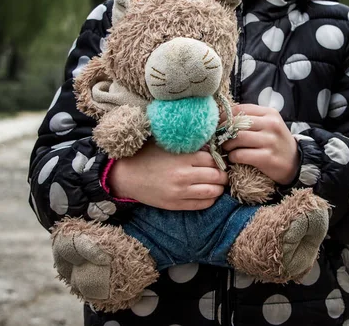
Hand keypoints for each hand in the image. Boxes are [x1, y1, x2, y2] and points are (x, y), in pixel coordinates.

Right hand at [108, 141, 228, 209]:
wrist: (126, 175)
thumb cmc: (147, 155)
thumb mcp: (168, 144)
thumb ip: (189, 145)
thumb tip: (212, 146)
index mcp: (182, 157)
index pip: (213, 160)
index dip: (219, 160)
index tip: (220, 161)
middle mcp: (183, 175)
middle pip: (216, 176)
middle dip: (223, 175)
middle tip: (223, 174)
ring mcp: (179, 192)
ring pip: (212, 192)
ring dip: (219, 188)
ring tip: (218, 184)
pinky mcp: (175, 204)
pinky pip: (201, 205)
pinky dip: (210, 200)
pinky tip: (209, 194)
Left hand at [221, 104, 299, 184]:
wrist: (296, 163)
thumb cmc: (277, 142)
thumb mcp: (269, 125)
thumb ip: (251, 119)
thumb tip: (224, 117)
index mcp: (270, 113)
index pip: (239, 109)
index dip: (224, 117)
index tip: (218, 125)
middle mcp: (271, 125)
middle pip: (236, 124)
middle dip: (223, 132)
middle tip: (220, 139)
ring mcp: (270, 141)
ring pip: (236, 139)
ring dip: (227, 145)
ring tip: (227, 149)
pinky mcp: (267, 158)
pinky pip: (240, 155)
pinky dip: (233, 157)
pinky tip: (234, 158)